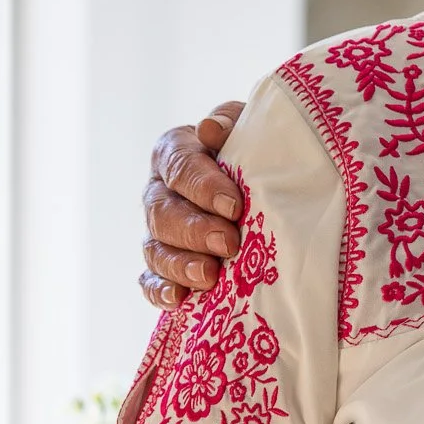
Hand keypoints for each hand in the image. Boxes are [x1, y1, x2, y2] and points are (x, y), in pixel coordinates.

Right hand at [140, 103, 245, 310]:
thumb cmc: (261, 150)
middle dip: (194, 229)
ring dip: (181, 264)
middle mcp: (161, 191)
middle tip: (229, 243)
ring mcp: (158, 230)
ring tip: (211, 276)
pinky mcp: (163, 264)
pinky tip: (180, 299)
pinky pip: (151, 281)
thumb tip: (209, 128)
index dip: (202, 185)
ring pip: (155, 248)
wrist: (272, 182)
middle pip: (162, 211)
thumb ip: (233, 123)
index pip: (178, 163)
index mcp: (176, 151)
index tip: (234, 205)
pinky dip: (161, 291)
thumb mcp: (252, 129)